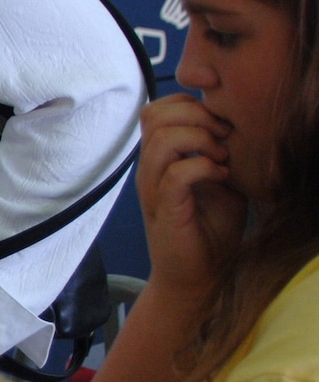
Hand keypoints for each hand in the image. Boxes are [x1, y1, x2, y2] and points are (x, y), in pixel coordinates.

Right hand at [138, 95, 245, 307]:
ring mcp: (153, 188)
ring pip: (163, 140)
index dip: (189, 105)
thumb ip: (217, 151)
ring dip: (200, 141)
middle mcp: (149, 169)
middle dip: (197, 116)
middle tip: (224, 138)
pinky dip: (205, 167)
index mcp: (159, 159)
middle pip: (155, 115)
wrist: (199, 276)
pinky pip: (176, 173)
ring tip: (222, 159)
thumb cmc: (211, 230)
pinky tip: (221, 177)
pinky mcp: (164, 209)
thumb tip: (232, 122)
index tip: (221, 126)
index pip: (158, 109)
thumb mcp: (220, 179)